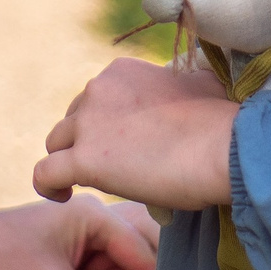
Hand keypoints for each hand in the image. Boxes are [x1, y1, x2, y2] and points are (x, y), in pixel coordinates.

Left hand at [34, 58, 236, 212]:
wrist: (225, 146)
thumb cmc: (221, 121)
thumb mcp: (197, 84)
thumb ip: (178, 86)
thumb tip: (189, 88)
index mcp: (120, 72)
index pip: (96, 99)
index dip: (105, 124)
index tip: (124, 146)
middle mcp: (98, 89)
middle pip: (73, 120)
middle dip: (86, 141)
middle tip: (111, 168)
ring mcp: (89, 124)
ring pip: (57, 144)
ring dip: (69, 162)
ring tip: (80, 185)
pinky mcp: (85, 159)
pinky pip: (45, 174)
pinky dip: (49, 187)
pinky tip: (63, 197)